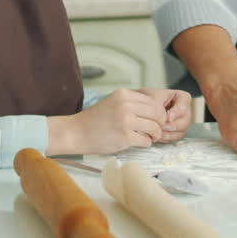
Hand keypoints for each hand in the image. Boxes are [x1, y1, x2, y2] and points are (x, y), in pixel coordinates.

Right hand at [49, 88, 167, 154]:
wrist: (76, 132)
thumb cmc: (95, 119)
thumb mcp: (114, 102)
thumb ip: (132, 103)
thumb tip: (156, 111)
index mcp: (124, 94)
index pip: (153, 101)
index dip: (158, 112)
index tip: (154, 120)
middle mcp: (126, 105)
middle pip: (157, 113)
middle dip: (160, 123)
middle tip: (156, 130)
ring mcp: (126, 121)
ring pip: (155, 128)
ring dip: (155, 135)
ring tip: (150, 137)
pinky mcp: (125, 137)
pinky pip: (146, 141)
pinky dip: (146, 143)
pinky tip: (139, 142)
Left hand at [136, 88, 192, 141]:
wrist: (140, 106)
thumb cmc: (147, 99)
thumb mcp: (152, 99)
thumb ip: (160, 108)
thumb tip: (167, 121)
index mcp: (181, 97)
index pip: (185, 101)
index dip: (178, 111)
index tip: (168, 117)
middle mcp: (184, 110)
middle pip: (185, 120)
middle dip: (174, 126)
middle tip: (162, 127)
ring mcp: (181, 121)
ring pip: (181, 130)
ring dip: (170, 134)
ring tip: (157, 133)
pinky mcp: (176, 131)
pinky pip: (175, 137)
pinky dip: (167, 138)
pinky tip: (157, 137)